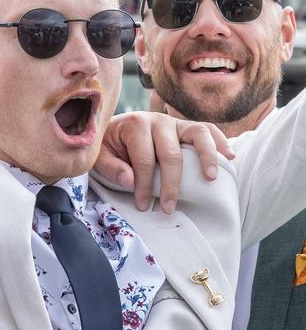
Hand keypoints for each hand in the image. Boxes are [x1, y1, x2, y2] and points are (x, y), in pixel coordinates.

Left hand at [94, 112, 233, 212]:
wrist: (114, 129)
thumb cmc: (109, 146)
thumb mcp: (100, 156)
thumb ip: (110, 168)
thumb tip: (130, 181)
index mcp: (135, 124)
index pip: (144, 159)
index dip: (144, 185)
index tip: (143, 206)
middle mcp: (158, 120)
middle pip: (171, 153)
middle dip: (171, 184)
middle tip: (169, 208)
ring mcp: (175, 122)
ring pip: (197, 134)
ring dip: (206, 157)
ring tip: (210, 179)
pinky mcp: (186, 127)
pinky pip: (208, 130)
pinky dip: (220, 142)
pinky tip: (229, 157)